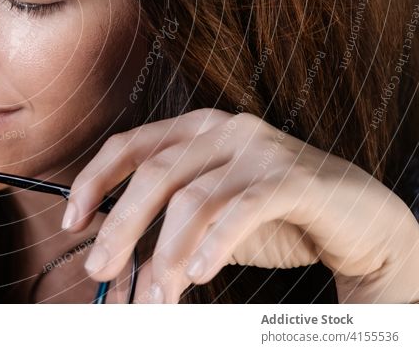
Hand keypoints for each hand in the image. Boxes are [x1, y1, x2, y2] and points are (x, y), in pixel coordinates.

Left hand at [61, 108, 418, 302]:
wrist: (354, 214)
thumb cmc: (271, 214)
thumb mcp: (208, 220)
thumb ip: (165, 235)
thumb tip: (117, 272)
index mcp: (193, 130)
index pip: (129, 146)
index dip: (95, 182)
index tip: (73, 221)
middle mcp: (220, 130)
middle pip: (154, 176)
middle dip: (120, 227)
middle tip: (100, 270)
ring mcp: (256, 149)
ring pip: (193, 200)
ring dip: (166, 256)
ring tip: (157, 298)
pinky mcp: (290, 178)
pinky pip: (240, 210)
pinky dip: (213, 246)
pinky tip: (197, 274)